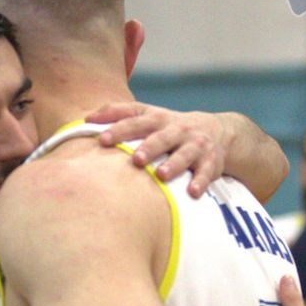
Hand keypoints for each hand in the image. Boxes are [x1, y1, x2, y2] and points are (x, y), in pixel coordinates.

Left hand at [85, 102, 228, 195]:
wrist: (218, 131)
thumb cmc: (170, 127)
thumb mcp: (149, 114)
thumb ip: (119, 113)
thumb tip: (86, 117)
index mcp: (158, 118)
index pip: (136, 121)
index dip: (120, 129)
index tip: (103, 139)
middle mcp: (177, 130)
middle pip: (162, 137)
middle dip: (149, 147)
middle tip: (135, 159)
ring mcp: (195, 145)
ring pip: (184, 154)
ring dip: (173, 164)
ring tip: (161, 174)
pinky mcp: (210, 162)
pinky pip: (206, 172)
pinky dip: (200, 182)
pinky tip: (192, 193)